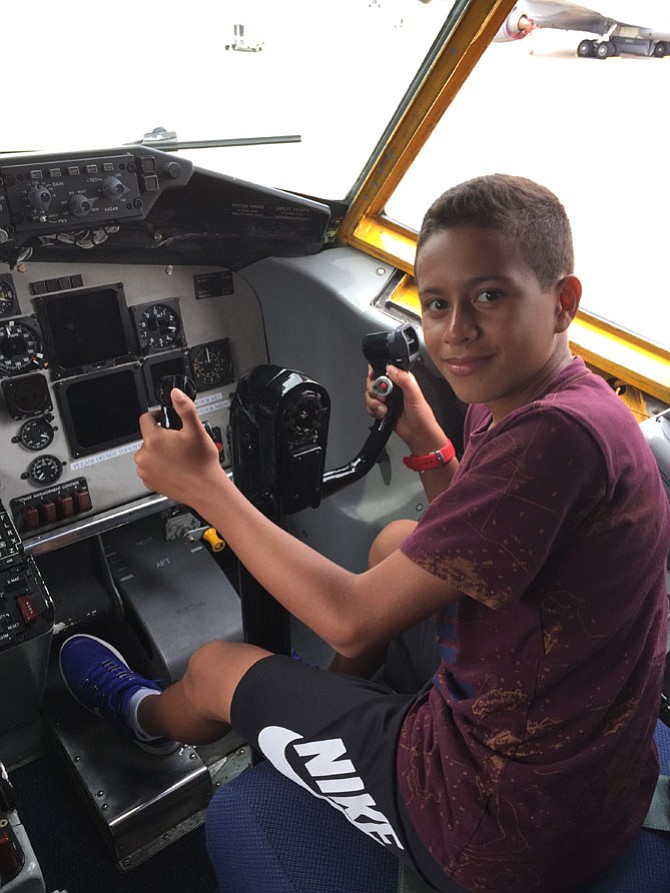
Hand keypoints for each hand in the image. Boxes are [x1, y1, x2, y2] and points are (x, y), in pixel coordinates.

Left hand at [135, 388, 223, 505]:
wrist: (206, 490)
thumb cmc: (202, 463)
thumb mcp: (197, 430)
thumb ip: (185, 408)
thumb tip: (176, 393)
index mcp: (154, 440)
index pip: (146, 419)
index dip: (157, 416)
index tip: (166, 420)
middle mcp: (144, 456)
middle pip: (149, 437)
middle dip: (161, 437)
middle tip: (179, 443)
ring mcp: (145, 470)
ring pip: (149, 453)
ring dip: (160, 452)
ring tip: (178, 457)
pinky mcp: (148, 482)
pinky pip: (150, 468)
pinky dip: (159, 467)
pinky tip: (175, 468)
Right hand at [365, 364, 446, 452]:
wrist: (418, 434)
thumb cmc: (422, 416)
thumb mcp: (415, 395)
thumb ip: (404, 379)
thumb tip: (391, 368)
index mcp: (402, 379)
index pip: (384, 369)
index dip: (375, 371)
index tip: (374, 378)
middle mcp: (393, 388)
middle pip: (372, 382)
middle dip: (375, 391)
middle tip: (384, 398)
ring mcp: (387, 399)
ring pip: (369, 395)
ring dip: (374, 404)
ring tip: (385, 409)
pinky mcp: (382, 409)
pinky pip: (370, 407)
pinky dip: (373, 411)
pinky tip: (383, 414)